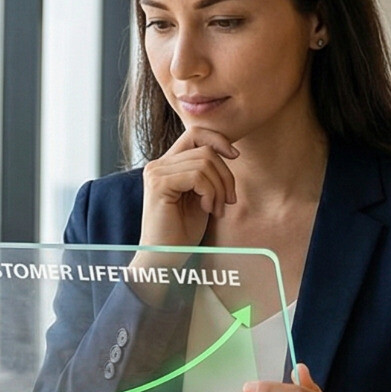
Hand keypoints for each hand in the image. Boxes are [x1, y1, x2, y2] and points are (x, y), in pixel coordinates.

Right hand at [138, 126, 238, 249]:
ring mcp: (156, 173)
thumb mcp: (201, 195)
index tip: (234, 156)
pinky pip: (198, 175)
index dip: (219, 140)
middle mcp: (157, 164)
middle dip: (225, 175)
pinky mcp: (158, 184)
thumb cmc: (182, 231)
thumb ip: (207, 172)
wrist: (164, 258)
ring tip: (216, 209)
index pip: (195, 133)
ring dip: (219, 188)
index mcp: (166, 164)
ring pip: (204, 162)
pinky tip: (207, 209)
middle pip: (205, 149)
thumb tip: (228, 151)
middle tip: (228, 201)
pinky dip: (210, 193)